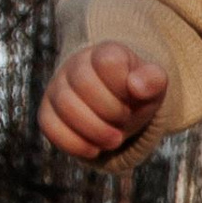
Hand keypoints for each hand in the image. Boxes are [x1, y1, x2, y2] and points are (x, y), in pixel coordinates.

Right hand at [40, 40, 165, 159]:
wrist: (116, 104)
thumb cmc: (135, 93)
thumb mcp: (154, 86)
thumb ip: (153, 80)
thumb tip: (136, 86)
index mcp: (105, 54)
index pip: (108, 62)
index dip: (124, 86)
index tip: (133, 97)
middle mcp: (76, 66)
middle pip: (85, 84)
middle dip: (112, 111)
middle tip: (125, 121)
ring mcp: (58, 88)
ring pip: (66, 106)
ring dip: (96, 131)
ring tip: (114, 139)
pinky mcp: (48, 113)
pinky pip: (50, 127)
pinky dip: (75, 144)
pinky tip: (94, 149)